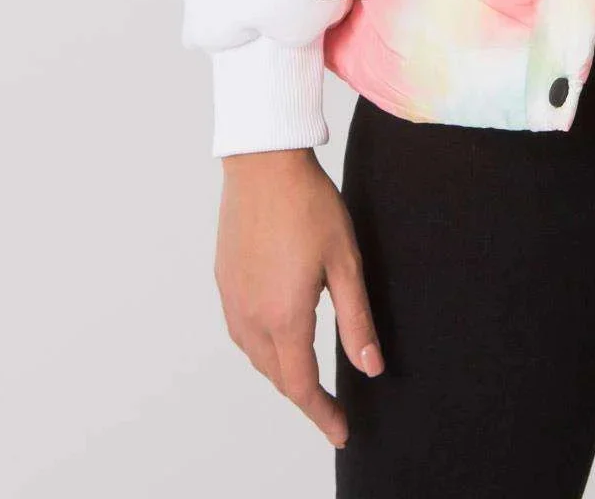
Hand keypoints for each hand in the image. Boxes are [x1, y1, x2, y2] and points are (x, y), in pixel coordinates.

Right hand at [215, 147, 383, 450]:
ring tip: (309, 377)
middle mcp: (251, 316)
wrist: (263, 162)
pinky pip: (242, 332)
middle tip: (332, 407)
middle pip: (277, 376)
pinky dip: (263, 348)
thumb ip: (356, 320)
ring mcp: (232, 299)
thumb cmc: (309, 205)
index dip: (322, 413)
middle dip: (305, 396)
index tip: (341, 431)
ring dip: (282, 373)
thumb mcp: (346, 262)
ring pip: (256, 357)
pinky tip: (278, 336)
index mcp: (284, 317)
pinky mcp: (224, 281)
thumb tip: (370, 367)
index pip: (301, 385)